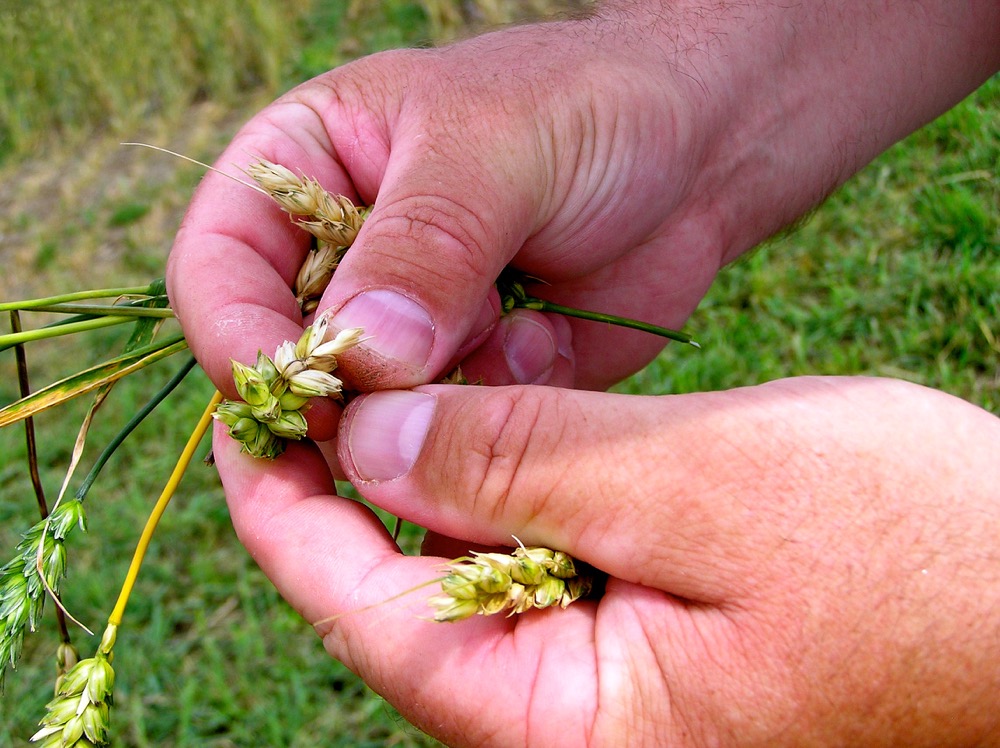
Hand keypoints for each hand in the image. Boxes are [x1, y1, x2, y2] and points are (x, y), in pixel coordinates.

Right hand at [167, 2, 997, 411]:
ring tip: (506, 343)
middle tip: (403, 409)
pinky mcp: (469, 381)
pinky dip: (486, 421)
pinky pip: (446, 438)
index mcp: (306, 173)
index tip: (290, 386)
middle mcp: (344, 262)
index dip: (236, 333)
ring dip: (421, 415)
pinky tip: (549, 344)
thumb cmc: (588, 109)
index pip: (219, 268)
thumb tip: (356, 361)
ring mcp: (407, 331)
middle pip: (281, 362)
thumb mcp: (495, 149)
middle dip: (333, 398)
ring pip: (366, 417)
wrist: (698, 154)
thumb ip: (422, 248)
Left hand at [216, 375, 999, 745]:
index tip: (252, 408)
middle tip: (320, 372)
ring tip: (397, 382)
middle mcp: (570, 727)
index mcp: (566, 725)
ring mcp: (608, 691)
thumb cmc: (911, 552)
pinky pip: (536, 563)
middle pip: (405, 596)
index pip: (367, 615)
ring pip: (468, 572)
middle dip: (359, 480)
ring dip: (436, 475)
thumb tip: (371, 434)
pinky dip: (509, 486)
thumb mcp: (704, 482)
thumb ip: (526, 465)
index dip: (291, 505)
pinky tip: (501, 425)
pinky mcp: (642, 643)